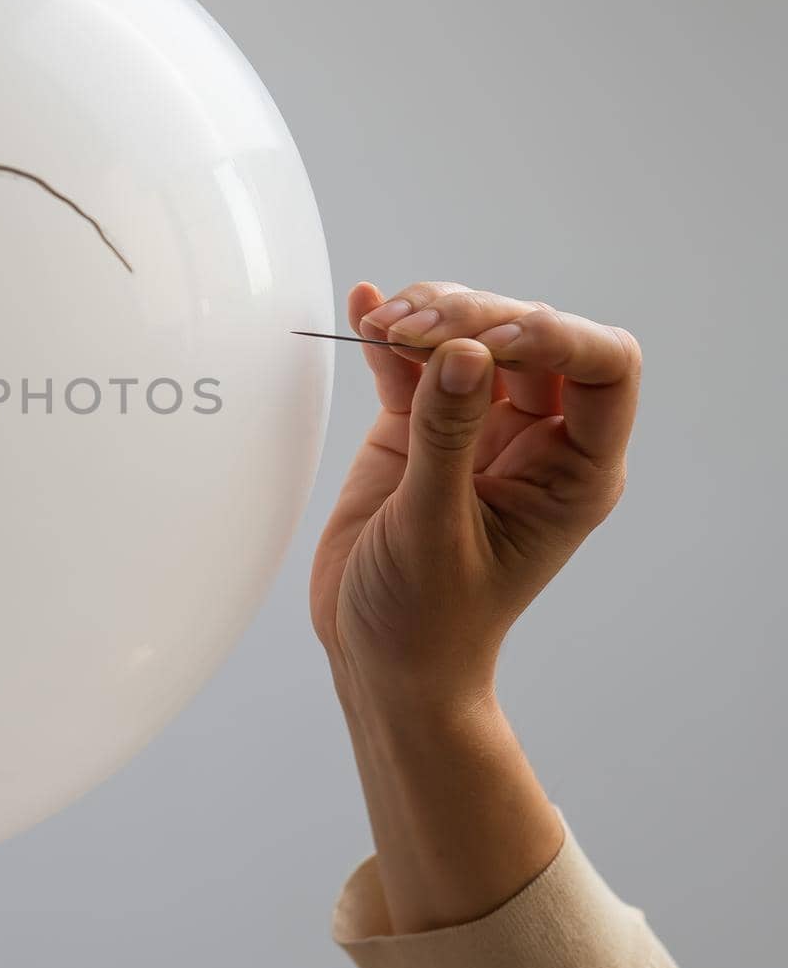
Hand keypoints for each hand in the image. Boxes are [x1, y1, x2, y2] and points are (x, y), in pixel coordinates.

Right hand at [311, 280, 641, 932]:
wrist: (378, 657)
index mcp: (573, 472)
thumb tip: (464, 351)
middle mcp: (533, 442)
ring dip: (427, 318)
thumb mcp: (435, 529)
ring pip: (469, 340)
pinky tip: (365, 310)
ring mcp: (474, 430)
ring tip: (382, 324)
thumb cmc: (426, 620)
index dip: (553, 337)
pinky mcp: (419, 429)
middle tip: (409, 330)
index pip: (602, 368)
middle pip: (526, 339)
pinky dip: (388, 337)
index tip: (484, 342)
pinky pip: (411, 366)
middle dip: (471, 320)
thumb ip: (447, 435)